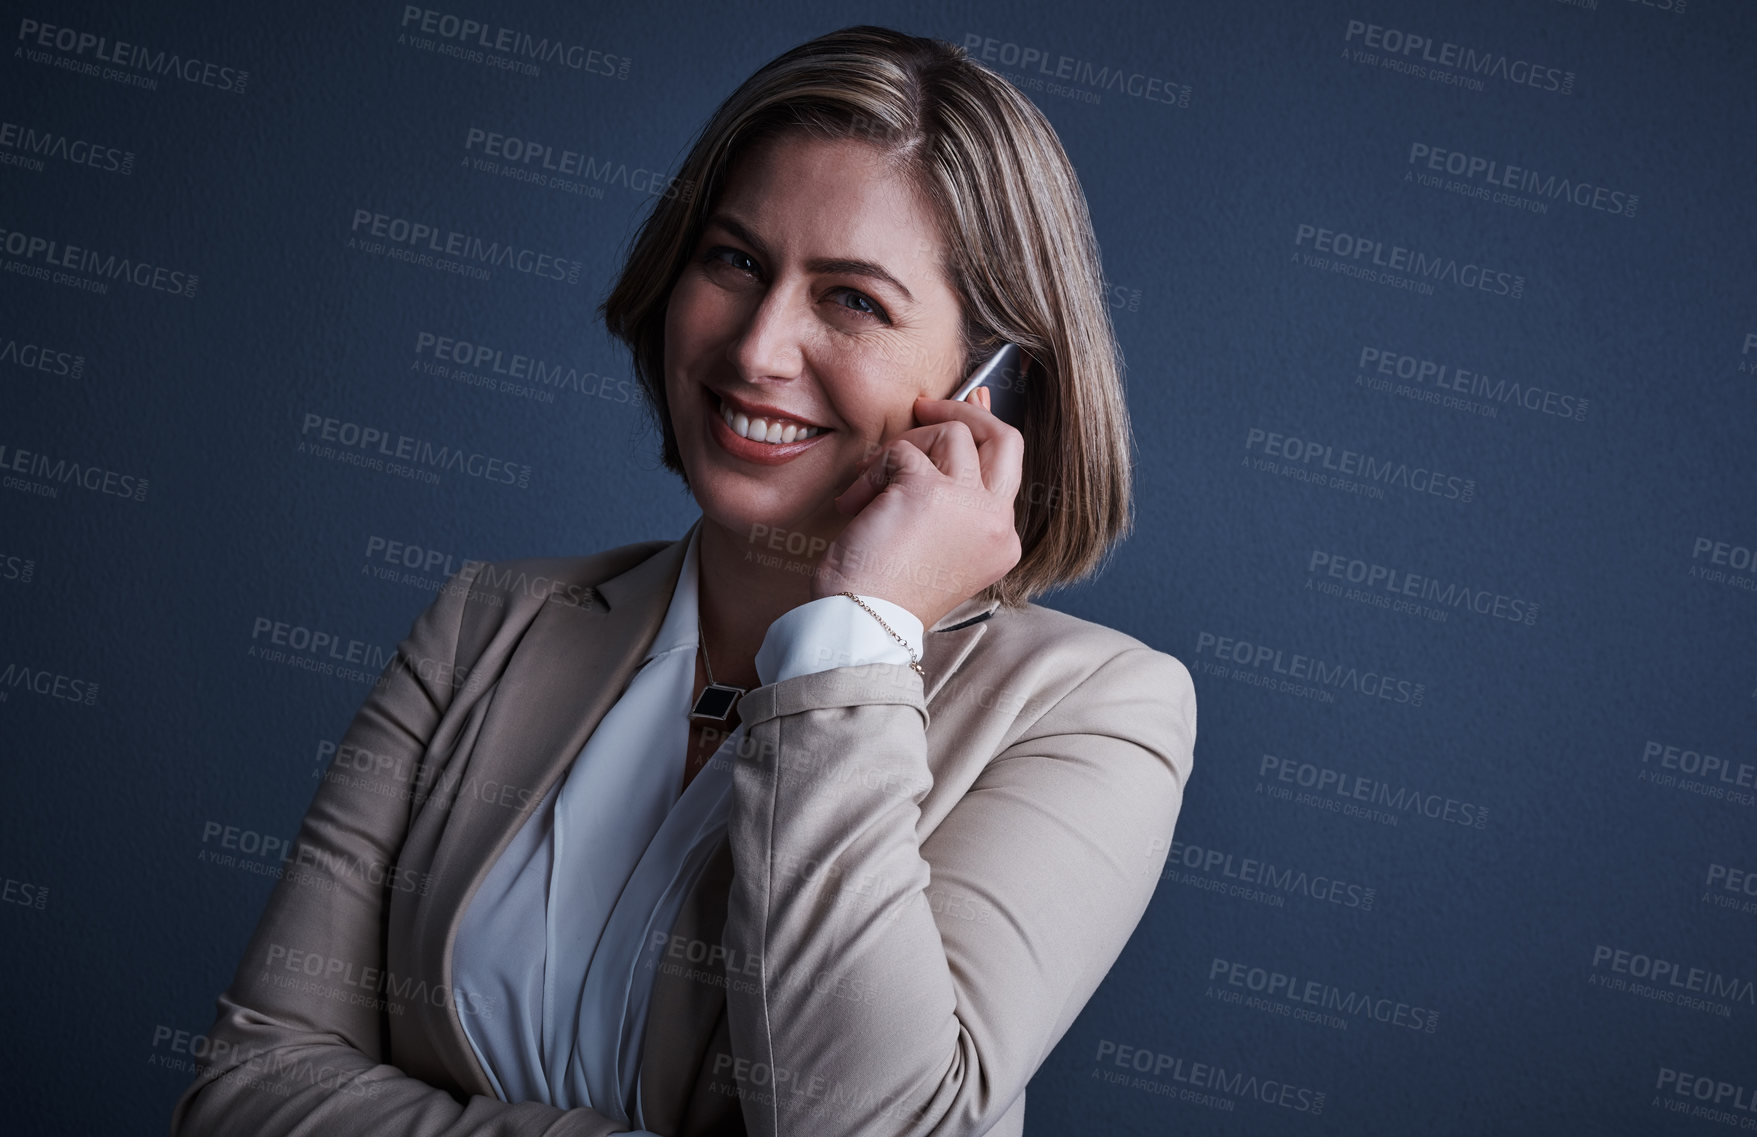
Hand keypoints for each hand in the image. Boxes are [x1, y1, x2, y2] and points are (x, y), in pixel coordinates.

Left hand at [814, 386, 1023, 630]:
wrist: (863, 626)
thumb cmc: (886, 595)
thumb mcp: (936, 546)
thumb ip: (952, 497)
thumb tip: (952, 430)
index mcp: (1001, 541)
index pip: (1007, 468)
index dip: (981, 432)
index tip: (962, 407)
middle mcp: (996, 521)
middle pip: (1004, 438)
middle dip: (965, 411)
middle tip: (924, 408)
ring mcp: (968, 504)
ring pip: (948, 434)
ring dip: (901, 450)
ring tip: (871, 490)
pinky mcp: (928, 490)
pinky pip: (900, 451)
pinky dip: (871, 473)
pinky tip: (855, 506)